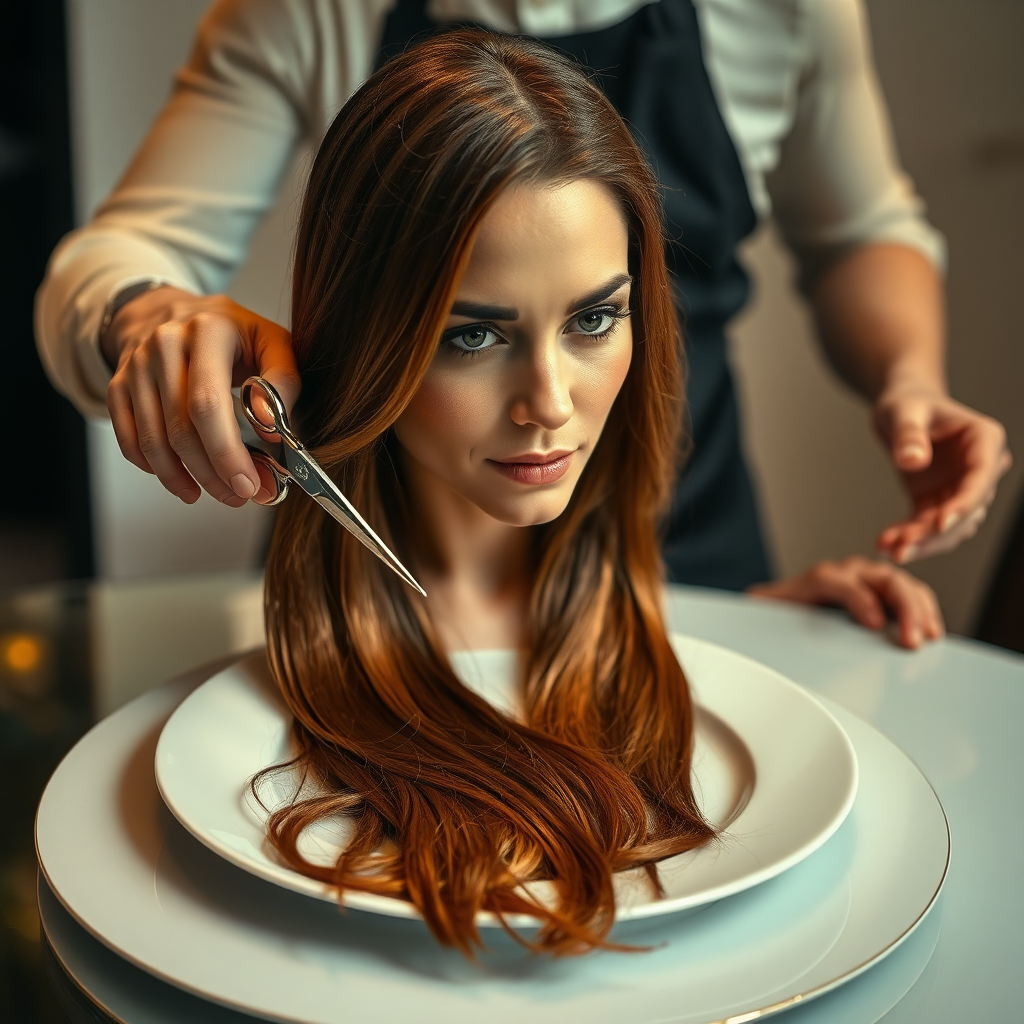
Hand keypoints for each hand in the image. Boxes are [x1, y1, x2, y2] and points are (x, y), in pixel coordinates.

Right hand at [104, 287, 299, 505]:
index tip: (249, 484)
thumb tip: (272, 428)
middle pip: (181, 429)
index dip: (227, 452)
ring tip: (216, 493)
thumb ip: (283, 381)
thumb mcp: (272, 342)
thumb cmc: (233, 335)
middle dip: (212, 474)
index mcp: (207, 330)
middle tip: (239, 496)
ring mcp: (136, 365)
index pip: (208, 404)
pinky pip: (129, 439)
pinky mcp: (118, 385)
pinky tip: (181, 479)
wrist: (174, 310)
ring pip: (153, 441)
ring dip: (185, 478)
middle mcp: (164, 344)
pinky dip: (154, 468)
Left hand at [748, 557, 943, 649]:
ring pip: (902, 586)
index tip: (873, 624)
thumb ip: (764, 605)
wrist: (793, 607)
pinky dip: (925, 612)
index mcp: (820, 577)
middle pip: (882, 579)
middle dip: (902, 607)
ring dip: (920, 610)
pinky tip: (932, 632)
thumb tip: (753, 601)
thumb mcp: (770, 608)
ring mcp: (871, 581)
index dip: (858, 598)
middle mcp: (849, 573)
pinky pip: (912, 596)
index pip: (840, 581)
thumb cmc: (784, 609)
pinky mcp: (886, 595)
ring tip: (928, 637)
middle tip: (911, 640)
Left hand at [874, 386, 1010, 562]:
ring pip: (949, 526)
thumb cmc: (907, 402)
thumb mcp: (902, 411)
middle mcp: (981, 467)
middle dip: (935, 533)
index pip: (981, 478)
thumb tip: (912, 461)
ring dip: (921, 541)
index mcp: (984, 440)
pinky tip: (884, 542)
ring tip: (888, 547)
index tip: (941, 524)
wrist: (901, 408)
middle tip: (902, 547)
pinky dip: (908, 536)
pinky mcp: (940, 500)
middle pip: (966, 510)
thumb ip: (907, 434)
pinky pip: (927, 524)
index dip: (964, 504)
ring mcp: (961, 487)